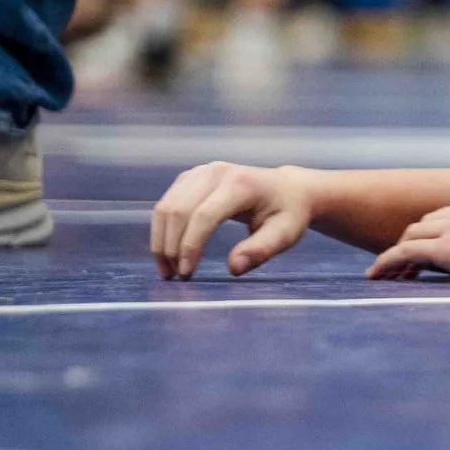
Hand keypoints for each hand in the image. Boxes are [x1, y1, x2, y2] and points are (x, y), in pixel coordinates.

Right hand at [152, 162, 318, 279]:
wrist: (288, 189)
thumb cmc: (288, 213)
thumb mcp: (286, 234)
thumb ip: (261, 250)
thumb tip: (234, 268)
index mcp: (241, 184)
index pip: (204, 216)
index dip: (190, 246)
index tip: (186, 274)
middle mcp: (216, 173)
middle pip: (179, 211)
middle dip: (170, 247)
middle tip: (173, 277)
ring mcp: (200, 172)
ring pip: (166, 207)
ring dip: (160, 240)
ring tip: (168, 270)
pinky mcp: (190, 178)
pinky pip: (166, 204)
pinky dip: (162, 230)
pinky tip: (168, 252)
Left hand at [367, 196, 449, 283]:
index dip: (442, 231)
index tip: (439, 248)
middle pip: (430, 221)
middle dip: (417, 239)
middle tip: (408, 263)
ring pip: (413, 234)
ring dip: (400, 252)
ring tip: (390, 273)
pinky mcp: (443, 247)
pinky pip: (403, 252)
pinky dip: (387, 262)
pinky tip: (375, 276)